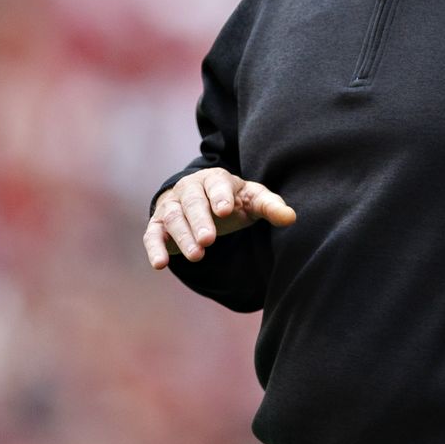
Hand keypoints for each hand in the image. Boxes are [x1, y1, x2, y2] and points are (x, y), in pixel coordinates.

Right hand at [143, 168, 295, 269]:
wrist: (204, 202)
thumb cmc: (232, 200)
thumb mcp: (253, 201)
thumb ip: (271, 207)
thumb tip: (291, 217)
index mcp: (215, 179)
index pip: (217, 184)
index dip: (220, 196)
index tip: (225, 210)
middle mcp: (190, 189)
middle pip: (192, 202)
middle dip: (200, 220)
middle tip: (208, 240)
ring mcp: (172, 206)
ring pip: (173, 218)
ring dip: (183, 236)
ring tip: (197, 256)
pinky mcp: (158, 225)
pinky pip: (153, 234)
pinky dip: (155, 248)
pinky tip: (160, 264)